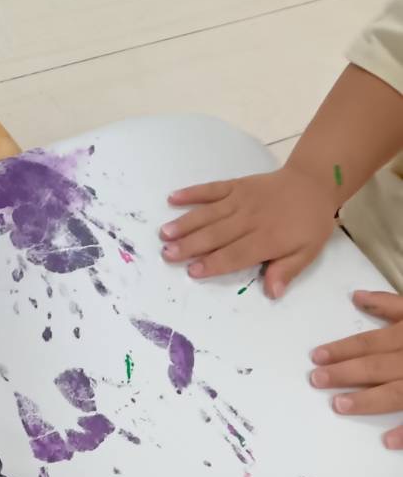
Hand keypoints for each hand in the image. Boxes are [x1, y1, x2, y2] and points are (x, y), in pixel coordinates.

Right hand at [160, 163, 336, 297]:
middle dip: (190, 245)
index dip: (214, 263)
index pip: (236, 253)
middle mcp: (250, 218)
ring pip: (209, 213)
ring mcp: (240, 199)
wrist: (311, 183)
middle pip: (216, 234)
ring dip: (185, 223)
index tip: (192, 271)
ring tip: (165, 233)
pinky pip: (211, 189)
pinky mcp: (236, 185)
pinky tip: (173, 198)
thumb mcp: (308, 252)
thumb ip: (287, 270)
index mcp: (268, 238)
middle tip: (167, 254)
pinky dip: (192, 193)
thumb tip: (272, 293)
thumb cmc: (309, 223)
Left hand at [310, 292, 402, 448]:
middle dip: (344, 373)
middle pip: (377, 365)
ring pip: (397, 392)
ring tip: (339, 406)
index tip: (316, 356)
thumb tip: (356, 297)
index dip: (342, 348)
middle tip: (316, 380)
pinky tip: (389, 441)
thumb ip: (390, 303)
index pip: (370, 342)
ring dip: (368, 401)